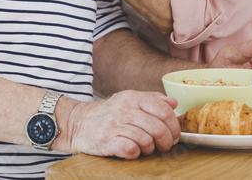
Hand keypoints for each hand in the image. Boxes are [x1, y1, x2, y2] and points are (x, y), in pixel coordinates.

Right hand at [64, 91, 179, 158]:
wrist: (77, 122)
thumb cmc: (108, 113)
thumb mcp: (129, 99)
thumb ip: (152, 99)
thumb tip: (173, 103)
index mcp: (133, 97)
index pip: (164, 110)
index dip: (174, 126)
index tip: (174, 135)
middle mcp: (124, 109)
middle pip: (158, 128)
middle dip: (167, 141)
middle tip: (165, 146)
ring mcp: (114, 125)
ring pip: (146, 140)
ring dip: (151, 149)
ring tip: (147, 149)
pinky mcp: (106, 141)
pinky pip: (131, 149)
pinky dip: (136, 154)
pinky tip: (133, 152)